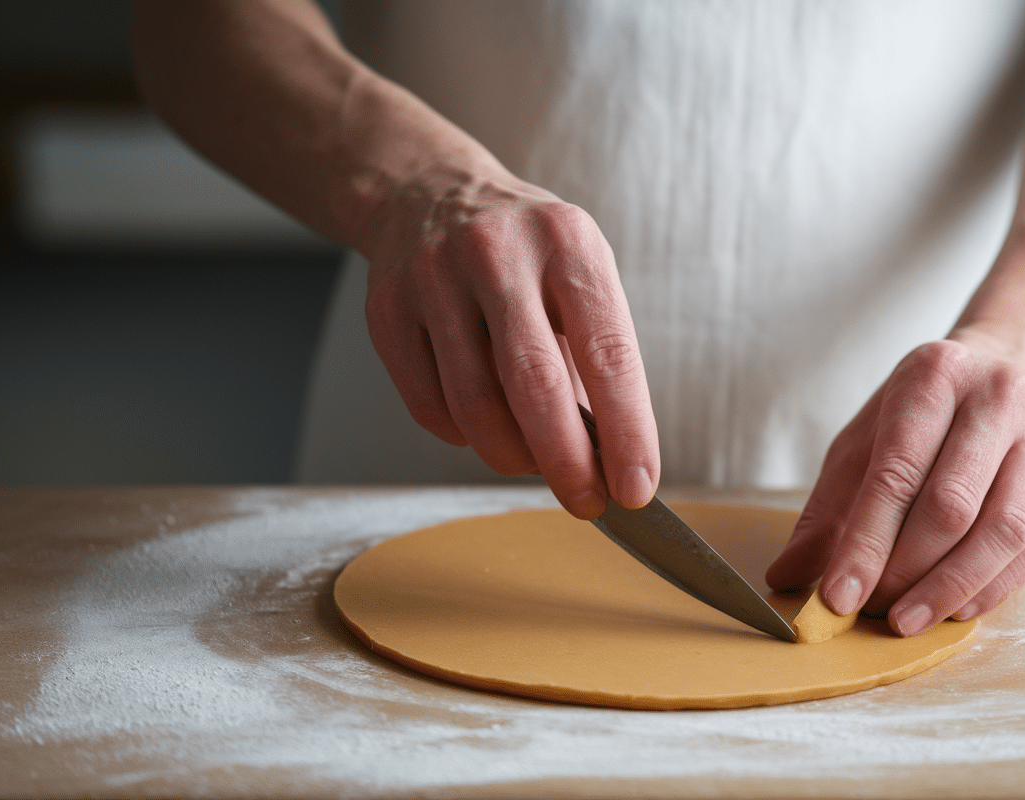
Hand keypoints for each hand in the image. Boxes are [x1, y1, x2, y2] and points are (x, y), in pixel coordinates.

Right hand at [361, 168, 659, 518]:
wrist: (428, 192)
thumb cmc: (526, 252)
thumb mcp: (579, 274)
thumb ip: (593, 356)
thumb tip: (607, 458)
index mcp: (568, 244)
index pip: (608, 353)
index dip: (627, 431)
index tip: (636, 488)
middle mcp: (499, 254)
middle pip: (535, 385)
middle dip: (566, 462)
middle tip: (586, 503)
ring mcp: (434, 279)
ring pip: (476, 406)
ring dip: (512, 455)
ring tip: (533, 461)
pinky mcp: (387, 310)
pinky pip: (429, 406)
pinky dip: (463, 436)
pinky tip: (481, 424)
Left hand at [765, 337, 1024, 635]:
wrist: (1013, 364)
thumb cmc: (924, 411)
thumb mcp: (865, 439)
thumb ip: (827, 509)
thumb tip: (785, 578)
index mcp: (932, 378)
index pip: (895, 473)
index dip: (864, 543)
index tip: (839, 596)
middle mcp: (995, 399)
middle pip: (951, 505)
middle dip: (906, 571)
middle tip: (874, 610)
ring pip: (1002, 531)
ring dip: (951, 588)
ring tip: (910, 621)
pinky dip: (993, 587)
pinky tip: (957, 609)